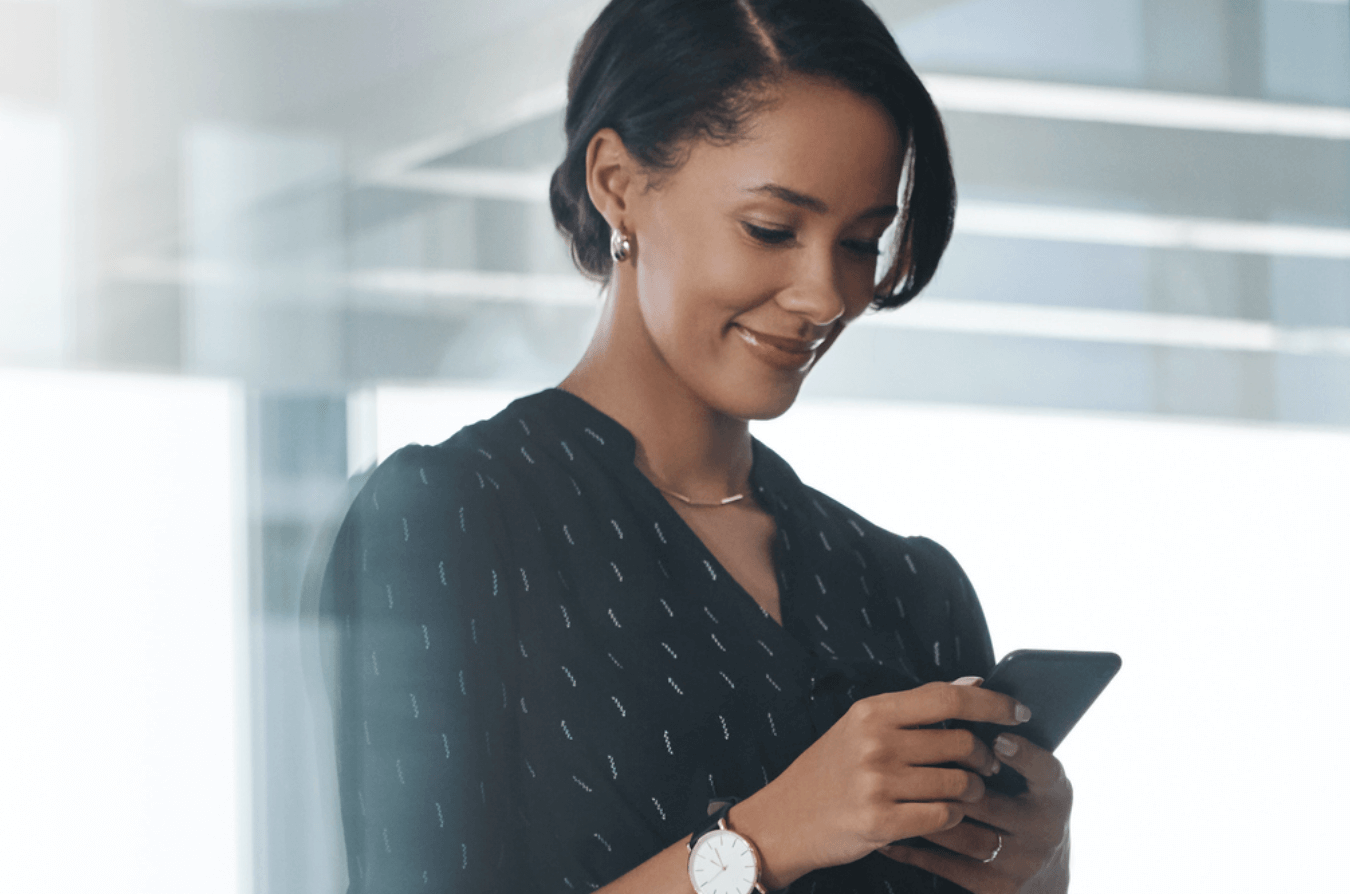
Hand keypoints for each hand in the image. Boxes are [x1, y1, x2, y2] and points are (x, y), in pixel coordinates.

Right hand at [730, 681, 1028, 888]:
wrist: (782, 819)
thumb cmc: (828, 771)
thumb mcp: (860, 727)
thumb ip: (914, 709)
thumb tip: (972, 683)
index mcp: (872, 711)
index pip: (948, 697)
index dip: (992, 703)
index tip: (1020, 711)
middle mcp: (875, 742)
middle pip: (961, 743)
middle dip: (985, 758)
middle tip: (986, 767)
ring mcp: (876, 783)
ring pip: (959, 783)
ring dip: (973, 792)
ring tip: (966, 794)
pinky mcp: (880, 822)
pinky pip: (944, 817)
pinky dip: (954, 818)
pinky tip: (945, 815)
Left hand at [879, 732, 1072, 893]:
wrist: (1040, 882)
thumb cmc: (1022, 811)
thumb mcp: (1028, 780)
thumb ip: (1004, 742)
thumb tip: (971, 684)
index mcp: (1054, 794)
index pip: (1045, 770)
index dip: (1023, 755)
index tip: (998, 738)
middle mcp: (1043, 829)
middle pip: (985, 796)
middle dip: (944, 777)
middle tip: (906, 761)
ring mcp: (1019, 861)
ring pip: (958, 828)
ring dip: (919, 807)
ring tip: (887, 791)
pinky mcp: (996, 888)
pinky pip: (945, 864)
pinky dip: (912, 847)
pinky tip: (888, 835)